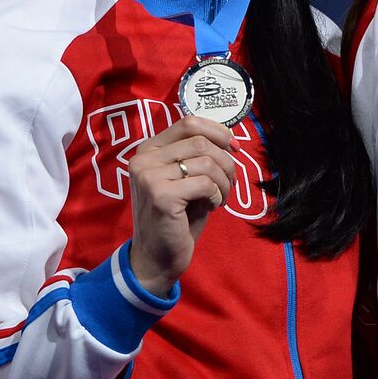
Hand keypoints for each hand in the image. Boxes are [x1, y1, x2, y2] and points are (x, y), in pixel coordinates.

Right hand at [127, 116, 237, 296]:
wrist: (158, 256)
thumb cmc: (178, 216)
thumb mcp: (187, 178)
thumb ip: (199, 155)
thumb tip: (230, 137)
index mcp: (149, 148)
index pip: (189, 122)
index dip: (218, 131)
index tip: (234, 148)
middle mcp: (144, 158)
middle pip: (201, 141)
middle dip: (225, 162)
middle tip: (228, 184)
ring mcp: (149, 176)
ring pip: (207, 162)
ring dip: (224, 182)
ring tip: (219, 198)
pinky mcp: (161, 195)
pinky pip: (205, 183)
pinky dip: (216, 195)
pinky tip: (211, 207)